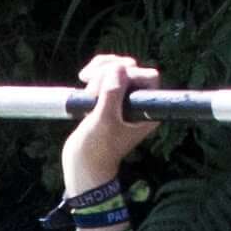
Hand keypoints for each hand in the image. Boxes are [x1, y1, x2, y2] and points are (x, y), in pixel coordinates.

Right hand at [65, 51, 161, 196]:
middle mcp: (138, 103)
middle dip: (109, 71)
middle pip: (132, 69)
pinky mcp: (108, 98)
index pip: (148, 77)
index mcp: (146, 110)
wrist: (81, 165)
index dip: (129, 74)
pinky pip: (105, 75)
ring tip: (84, 83)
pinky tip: (83, 78)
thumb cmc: (96, 149)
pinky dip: (94, 72)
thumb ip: (112, 93)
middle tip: (91, 90)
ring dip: (99, 70)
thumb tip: (119, 66)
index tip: (108, 86)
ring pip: (117, 69)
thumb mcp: (104, 121)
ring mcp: (122, 100)